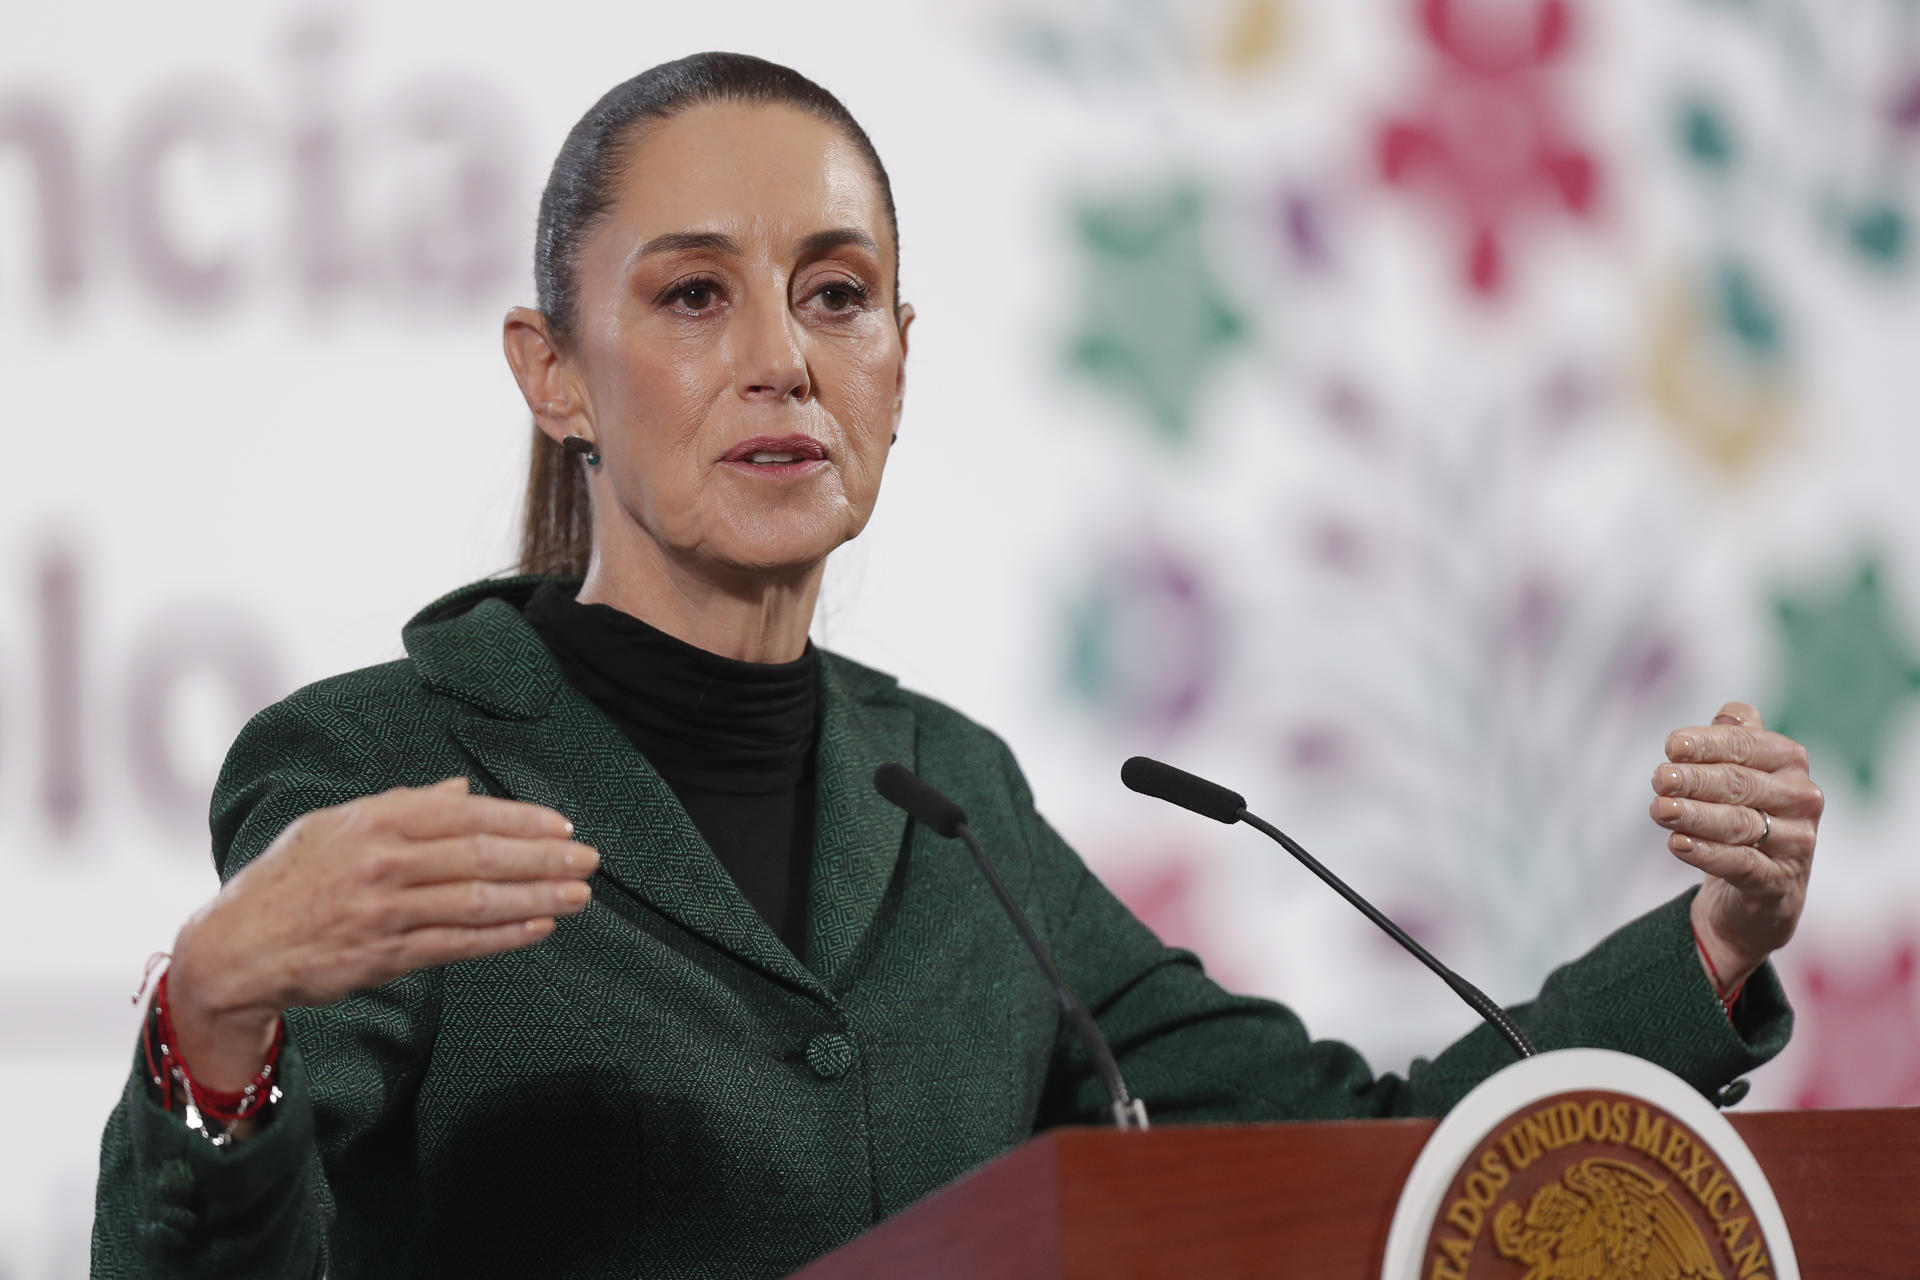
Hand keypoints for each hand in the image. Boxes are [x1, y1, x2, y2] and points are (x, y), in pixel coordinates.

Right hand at [167, 778, 595, 1090]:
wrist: (233, 948)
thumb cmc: (288, 880)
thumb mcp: (335, 827)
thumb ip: (402, 807)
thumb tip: (459, 790)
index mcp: (373, 821)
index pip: (464, 815)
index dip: (519, 820)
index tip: (562, 826)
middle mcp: (381, 862)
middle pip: (480, 856)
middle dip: (542, 858)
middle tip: (588, 860)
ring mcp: (383, 912)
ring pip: (476, 901)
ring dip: (535, 898)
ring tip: (578, 895)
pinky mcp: (382, 957)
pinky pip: (456, 944)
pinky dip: (502, 936)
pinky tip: (539, 928)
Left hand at [1650, 701, 1822, 993]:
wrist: (1759, 890)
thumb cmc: (1742, 814)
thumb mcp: (1740, 773)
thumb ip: (1735, 740)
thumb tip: (1729, 714)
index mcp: (1789, 762)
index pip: (1746, 744)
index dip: (1708, 744)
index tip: (1671, 746)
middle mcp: (1801, 798)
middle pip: (1741, 783)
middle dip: (1695, 780)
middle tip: (1658, 778)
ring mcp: (1796, 842)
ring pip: (1740, 823)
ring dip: (1694, 815)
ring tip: (1659, 810)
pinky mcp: (1779, 881)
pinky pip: (1741, 863)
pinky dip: (1706, 853)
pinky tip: (1677, 844)